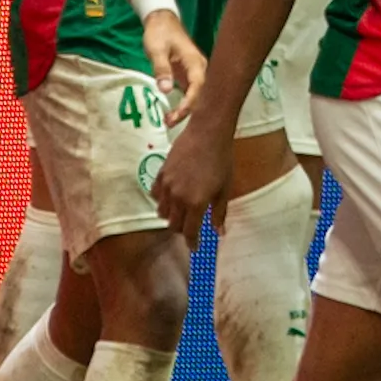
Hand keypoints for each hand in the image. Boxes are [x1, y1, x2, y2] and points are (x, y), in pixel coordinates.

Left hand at [142, 9, 205, 122]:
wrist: (161, 20)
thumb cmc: (159, 33)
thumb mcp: (157, 49)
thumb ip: (161, 69)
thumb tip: (165, 90)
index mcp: (195, 61)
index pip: (198, 86)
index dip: (189, 103)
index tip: (177, 114)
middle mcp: (200, 68)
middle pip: (200, 94)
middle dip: (188, 111)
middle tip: (170, 122)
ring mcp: (195, 72)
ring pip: (196, 95)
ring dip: (186, 109)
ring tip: (169, 121)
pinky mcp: (189, 75)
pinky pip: (191, 92)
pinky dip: (184, 103)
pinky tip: (174, 113)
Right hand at [150, 114, 230, 239]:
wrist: (208, 133)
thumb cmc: (221, 160)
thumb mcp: (225, 189)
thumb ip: (219, 212)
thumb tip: (219, 232)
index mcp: (196, 204)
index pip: (189, 232)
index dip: (192, 242)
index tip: (194, 247)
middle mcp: (178, 198)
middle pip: (174, 224)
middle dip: (182, 229)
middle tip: (190, 227)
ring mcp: (167, 185)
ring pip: (162, 211)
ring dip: (170, 216)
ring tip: (179, 213)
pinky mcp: (161, 173)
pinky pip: (155, 194)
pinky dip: (161, 200)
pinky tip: (169, 197)